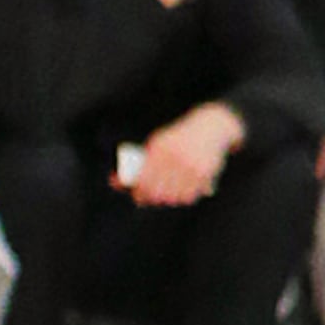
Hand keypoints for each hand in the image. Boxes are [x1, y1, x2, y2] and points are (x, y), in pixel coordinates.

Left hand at [124, 99, 242, 209]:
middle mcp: (174, 157)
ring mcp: (190, 166)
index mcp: (160, 148)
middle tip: (152, 197)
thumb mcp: (158, 143)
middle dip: (152, 198)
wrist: (211, 126)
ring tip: (168, 194)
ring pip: (172, 197)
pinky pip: (188, 196)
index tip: (138, 196)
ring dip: (168, 199)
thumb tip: (113, 182)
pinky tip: (182, 192)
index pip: (143, 179)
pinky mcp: (204, 173)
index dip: (139, 192)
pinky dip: (183, 198)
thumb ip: (139, 163)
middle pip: (157, 191)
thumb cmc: (179, 137)